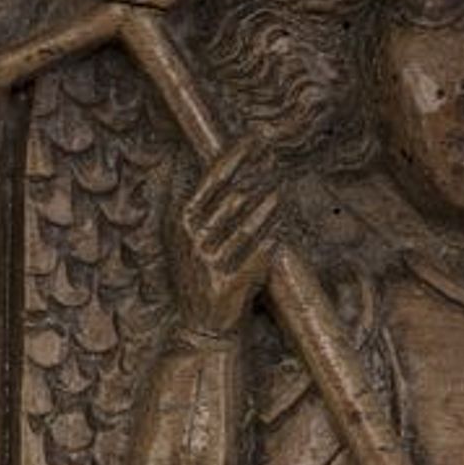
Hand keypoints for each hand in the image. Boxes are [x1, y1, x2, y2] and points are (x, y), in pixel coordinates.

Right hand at [167, 136, 281, 336]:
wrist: (202, 326)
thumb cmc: (200, 273)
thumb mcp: (184, 238)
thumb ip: (194, 203)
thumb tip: (188, 158)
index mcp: (179, 222)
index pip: (211, 179)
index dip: (235, 156)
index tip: (254, 139)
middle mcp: (192, 240)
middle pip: (234, 197)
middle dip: (258, 177)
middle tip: (277, 162)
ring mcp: (210, 262)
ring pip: (249, 224)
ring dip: (270, 204)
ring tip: (282, 189)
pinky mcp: (230, 283)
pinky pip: (260, 252)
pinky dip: (274, 235)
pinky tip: (284, 224)